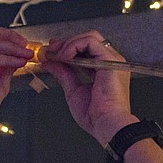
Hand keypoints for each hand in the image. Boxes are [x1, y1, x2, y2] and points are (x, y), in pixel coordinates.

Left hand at [41, 31, 137, 145]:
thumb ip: (63, 74)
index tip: (51, 52)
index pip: (86, 50)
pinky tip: (64, 55)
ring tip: (56, 54)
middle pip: (88, 40)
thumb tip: (50, 63)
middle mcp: (110, 63)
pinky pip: (91, 42)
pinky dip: (74, 45)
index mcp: (104, 70)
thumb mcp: (73, 90)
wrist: (106, 125)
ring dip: (69, 43)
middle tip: (50, 50)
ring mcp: (111, 60)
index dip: (67, 48)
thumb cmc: (96, 116)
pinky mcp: (110, 60)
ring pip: (89, 37)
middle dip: (66, 43)